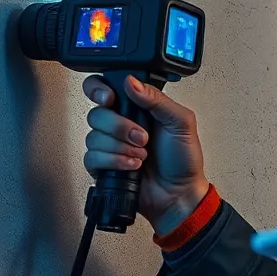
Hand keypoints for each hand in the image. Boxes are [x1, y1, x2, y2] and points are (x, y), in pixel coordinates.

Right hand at [82, 74, 208, 234]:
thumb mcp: (180, 122)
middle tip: (142, 137)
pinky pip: (92, 158)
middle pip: (96, 114)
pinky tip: (132, 166)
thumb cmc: (183, 158)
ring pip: (93, 137)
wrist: (179, 193)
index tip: (110, 98)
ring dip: (121, 147)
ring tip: (142, 155)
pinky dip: (114, 161)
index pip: (104, 88)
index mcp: (137, 108)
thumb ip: (157, 99)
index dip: (99, 90)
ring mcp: (110, 146)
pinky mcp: (103, 166)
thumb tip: (132, 82)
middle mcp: (120, 124)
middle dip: (119, 127)